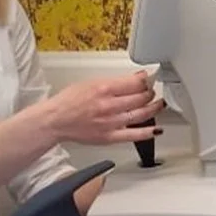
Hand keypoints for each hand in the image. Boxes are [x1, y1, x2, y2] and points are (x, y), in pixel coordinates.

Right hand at [28, 70, 164, 145]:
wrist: (55, 121)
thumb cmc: (69, 101)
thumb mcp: (91, 82)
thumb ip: (116, 81)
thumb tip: (136, 78)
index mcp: (104, 89)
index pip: (136, 82)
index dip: (147, 79)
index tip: (150, 78)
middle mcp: (109, 106)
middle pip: (141, 97)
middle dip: (150, 92)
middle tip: (152, 90)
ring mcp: (111, 123)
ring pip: (141, 114)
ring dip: (154, 108)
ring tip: (160, 104)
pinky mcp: (110, 137)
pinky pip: (134, 135)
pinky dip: (148, 132)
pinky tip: (157, 128)